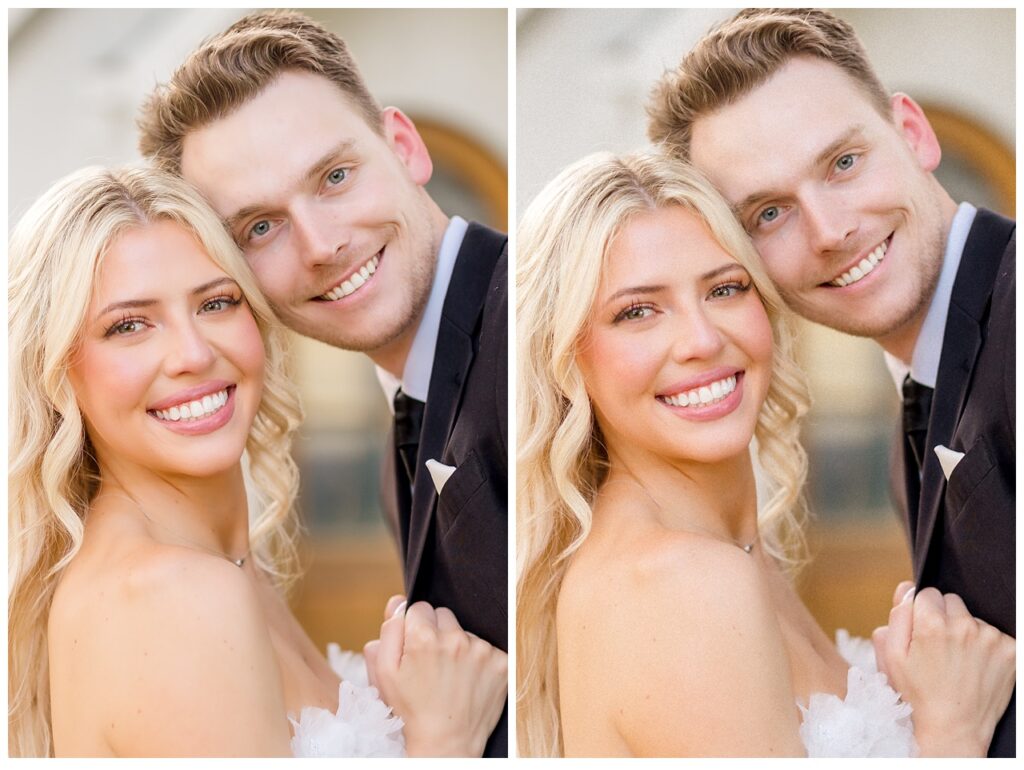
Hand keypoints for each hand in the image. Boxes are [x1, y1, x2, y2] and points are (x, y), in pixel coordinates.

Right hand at [364, 598, 506, 756]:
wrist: (445, 743)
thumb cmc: (410, 710)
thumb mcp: (385, 673)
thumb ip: (389, 631)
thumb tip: (399, 601)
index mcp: (424, 637)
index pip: (419, 607)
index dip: (415, 628)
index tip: (416, 649)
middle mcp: (455, 639)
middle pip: (445, 614)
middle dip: (437, 632)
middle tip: (433, 663)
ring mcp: (482, 651)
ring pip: (467, 631)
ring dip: (459, 646)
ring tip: (452, 676)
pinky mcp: (501, 663)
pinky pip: (488, 647)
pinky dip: (480, 660)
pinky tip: (471, 681)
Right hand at [872, 583, 1014, 755]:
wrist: (954, 729)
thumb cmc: (918, 694)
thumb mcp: (892, 656)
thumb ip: (897, 616)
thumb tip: (907, 588)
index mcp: (931, 624)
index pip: (926, 593)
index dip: (921, 613)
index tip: (922, 635)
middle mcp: (964, 626)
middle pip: (951, 600)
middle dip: (944, 618)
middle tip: (940, 648)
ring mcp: (991, 638)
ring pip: (973, 618)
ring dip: (966, 632)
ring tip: (959, 662)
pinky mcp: (1011, 651)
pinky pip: (995, 634)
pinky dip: (987, 646)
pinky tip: (977, 666)